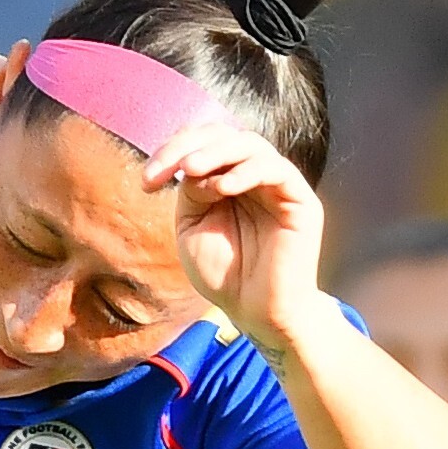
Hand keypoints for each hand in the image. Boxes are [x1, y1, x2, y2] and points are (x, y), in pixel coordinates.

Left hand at [149, 119, 328, 353]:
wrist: (257, 313)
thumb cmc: (225, 275)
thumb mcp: (193, 227)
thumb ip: (192, 192)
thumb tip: (193, 165)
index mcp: (227, 178)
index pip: (202, 144)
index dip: (173, 150)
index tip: (147, 182)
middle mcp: (254, 175)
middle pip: (224, 135)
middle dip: (190, 146)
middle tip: (170, 169)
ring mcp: (279, 185)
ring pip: (251, 144)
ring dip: (217, 152)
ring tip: (191, 170)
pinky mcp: (300, 201)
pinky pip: (277, 170)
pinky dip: (248, 171)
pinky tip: (223, 187)